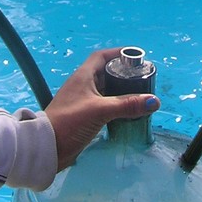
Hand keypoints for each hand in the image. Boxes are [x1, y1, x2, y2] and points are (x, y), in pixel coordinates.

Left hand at [45, 48, 160, 170]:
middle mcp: (82, 85)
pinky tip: (124, 112)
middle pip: (105, 72)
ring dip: (119, 91)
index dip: (118, 53)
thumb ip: (127, 105)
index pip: (101, 57)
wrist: (47, 147)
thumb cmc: (70, 121)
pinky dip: (114, 105)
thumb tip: (154, 101)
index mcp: (83, 76)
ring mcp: (81, 100)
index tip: (135, 56)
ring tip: (137, 95)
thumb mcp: (100, 110)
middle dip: (122, 73)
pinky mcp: (82, 115)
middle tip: (140, 78)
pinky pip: (102, 104)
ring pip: (104, 90)